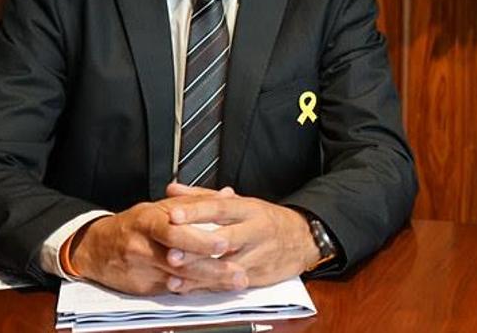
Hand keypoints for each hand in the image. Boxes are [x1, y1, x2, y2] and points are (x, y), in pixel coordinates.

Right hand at [70, 186, 237, 294]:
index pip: (173, 231)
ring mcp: (142, 269)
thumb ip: (197, 202)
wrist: (96, 248)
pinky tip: (215, 289)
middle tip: (237, 270)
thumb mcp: (162, 206)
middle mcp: (143, 246)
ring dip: (210, 281)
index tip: (223, 243)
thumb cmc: (135, 225)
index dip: (198, 239)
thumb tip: (228, 194)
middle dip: (211, 267)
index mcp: (148, 221)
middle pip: (179, 260)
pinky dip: (195, 290)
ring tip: (234, 281)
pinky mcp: (143, 286)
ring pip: (179, 278)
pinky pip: (172, 290)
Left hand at [164, 189, 320, 291]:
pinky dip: (208, 287)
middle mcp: (255, 231)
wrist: (305, 238)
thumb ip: (204, 197)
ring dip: (200, 274)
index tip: (173, 215)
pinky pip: (230, 282)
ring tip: (175, 277)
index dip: (196, 211)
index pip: (220, 208)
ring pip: (226, 266)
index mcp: (249, 209)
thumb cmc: (268, 220)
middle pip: (224, 239)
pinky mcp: (258, 275)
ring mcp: (258, 255)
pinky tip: (189, 288)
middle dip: (196, 248)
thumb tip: (174, 188)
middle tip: (171, 253)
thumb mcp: (242, 202)